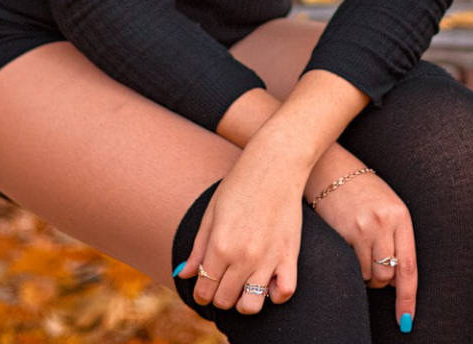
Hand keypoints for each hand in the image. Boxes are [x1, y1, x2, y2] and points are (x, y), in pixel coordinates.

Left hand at [174, 140, 306, 314]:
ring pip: (251, 305)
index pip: (204, 290)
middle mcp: (243, 257)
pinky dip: (274, 295)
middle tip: (221, 283)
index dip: (200, 294)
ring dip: (243, 301)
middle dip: (218, 297)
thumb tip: (183, 274)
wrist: (275, 166)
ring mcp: (268, 258)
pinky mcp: (289, 255)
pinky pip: (284, 292)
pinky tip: (267, 282)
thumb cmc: (238, 186)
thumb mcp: (211, 214)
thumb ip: (198, 249)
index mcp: (220, 246)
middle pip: (225, 301)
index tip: (203, 287)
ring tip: (242, 287)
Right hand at [307, 164, 417, 331]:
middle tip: (375, 262)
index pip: (408, 267)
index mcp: (400, 216)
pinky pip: (351, 267)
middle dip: (383, 280)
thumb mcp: (389, 206)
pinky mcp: (341, 234)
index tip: (405, 319)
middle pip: (387, 276)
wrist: (331, 170)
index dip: (407, 298)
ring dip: (366, 274)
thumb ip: (397, 238)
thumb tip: (397, 279)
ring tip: (361, 250)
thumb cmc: (363, 190)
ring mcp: (361, 229)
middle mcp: (382, 223)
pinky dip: (352, 266)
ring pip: (368, 275)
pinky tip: (349, 246)